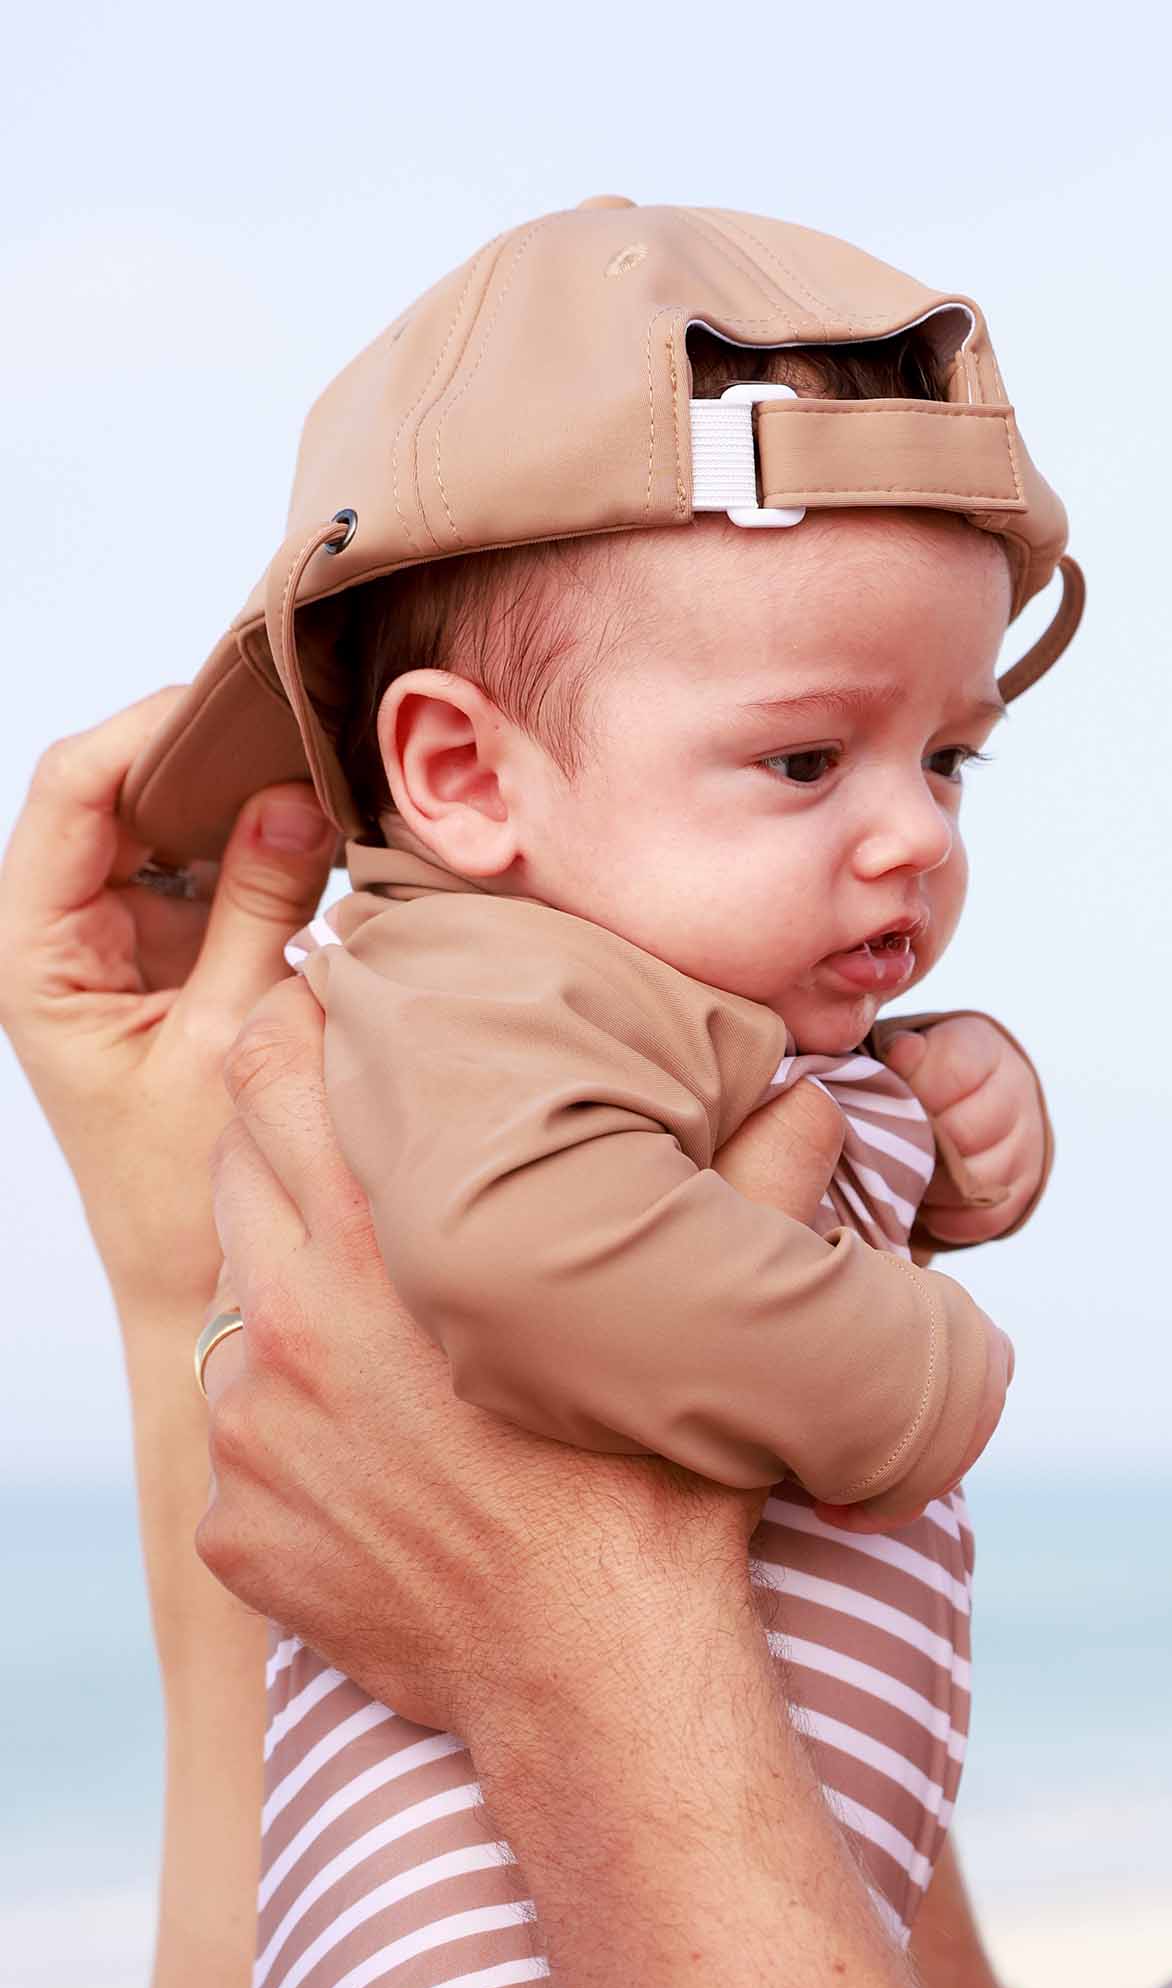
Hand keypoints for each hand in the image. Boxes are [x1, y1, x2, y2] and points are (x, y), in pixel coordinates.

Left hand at [0, 692, 335, 1318]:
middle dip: (201, 748)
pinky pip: (212, 867)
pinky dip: (260, 839)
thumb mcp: (226, 1042)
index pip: (70, 793)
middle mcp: (66, 930)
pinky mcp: (175, 952)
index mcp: (37, 952)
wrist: (191, 1281)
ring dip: (236, 791)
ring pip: (168, 820)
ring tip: (315, 764)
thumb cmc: (183, 1191)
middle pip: (115, 789)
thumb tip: (295, 794)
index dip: (147, 731)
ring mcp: (121, 936)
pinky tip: (316, 825)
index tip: (238, 704)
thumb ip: (261, 912)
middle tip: (295, 720)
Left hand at [197, 979, 842, 1730]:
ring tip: (396, 1332)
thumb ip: (757, 1187)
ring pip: (240, 1305)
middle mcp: (291, 1322)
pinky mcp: (237, 1524)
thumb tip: (805, 1095)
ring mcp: (252, 1431)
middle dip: (291, 1150)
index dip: (295, 1033)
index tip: (339, 1030)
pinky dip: (296, 1430)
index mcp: (386, 1244)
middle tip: (373, 1170)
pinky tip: (382, 1461)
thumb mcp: (703, 1325)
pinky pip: (246, 1439)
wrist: (599, 1684)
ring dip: (296, 1291)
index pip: (270, 1074)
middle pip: (234, 1170)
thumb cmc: (655, 1495)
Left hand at [887, 1014, 1049, 1246]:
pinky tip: (928, 1202)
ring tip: (907, 1175)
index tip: (890, 1102)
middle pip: (965, 1132)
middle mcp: (1016, 1090)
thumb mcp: (907, 1054)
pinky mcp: (1026, 1187)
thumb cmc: (920, 1079)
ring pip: (978, 1179)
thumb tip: (903, 1051)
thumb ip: (899, 1052)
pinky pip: (987, 1216)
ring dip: (932, 1185)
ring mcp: (1027, 1141)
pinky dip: (949, 1218)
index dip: (914, 1092)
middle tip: (892, 1148)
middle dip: (919, 1146)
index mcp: (983, 1049)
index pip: (953, 1071)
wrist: (966, 1105)